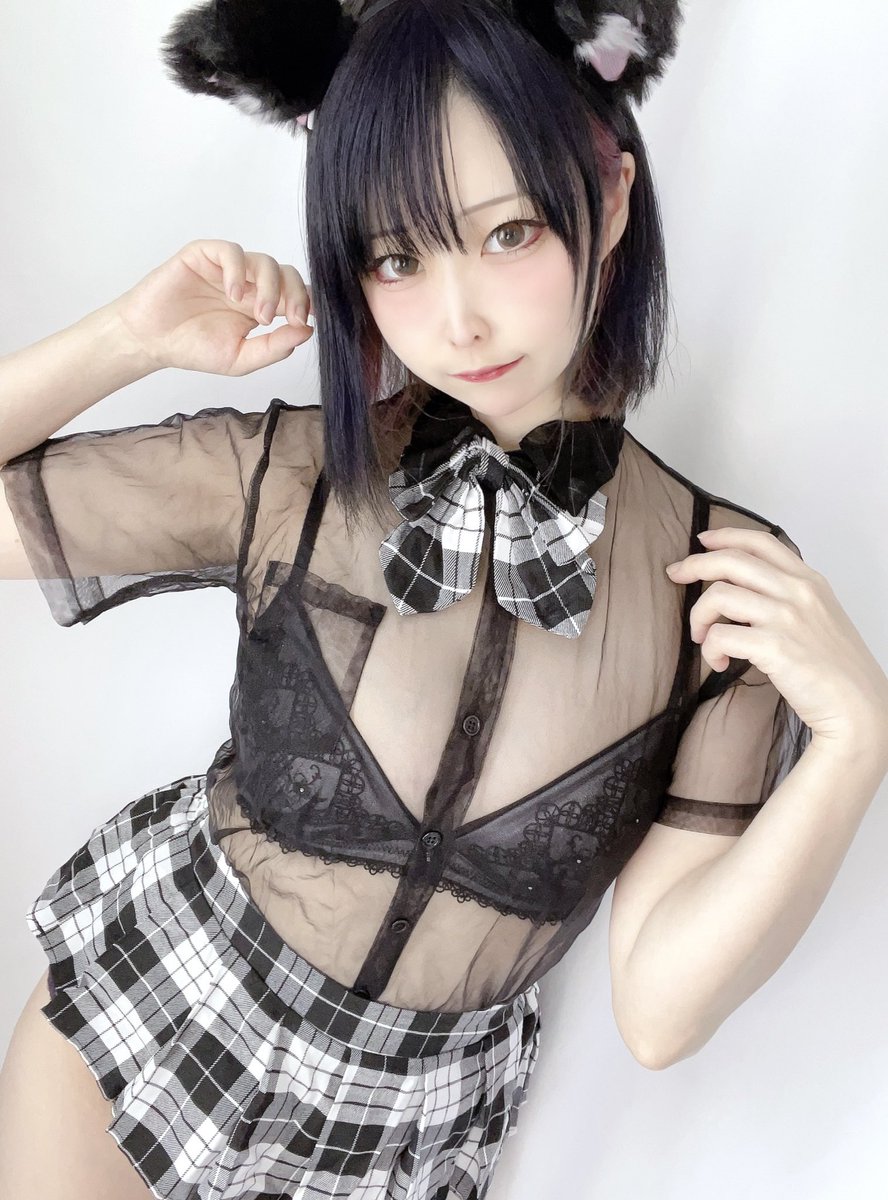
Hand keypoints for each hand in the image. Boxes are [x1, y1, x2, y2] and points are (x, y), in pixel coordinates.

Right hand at [111, 239, 313, 375]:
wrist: (151, 340)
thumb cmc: (192, 348)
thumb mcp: (240, 359)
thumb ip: (273, 348)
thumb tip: (307, 332)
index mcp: (260, 307)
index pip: (295, 295)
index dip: (308, 303)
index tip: (309, 321)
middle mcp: (249, 285)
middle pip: (287, 274)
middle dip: (296, 295)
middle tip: (292, 318)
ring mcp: (228, 269)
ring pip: (264, 262)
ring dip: (270, 288)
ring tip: (258, 315)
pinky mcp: (204, 255)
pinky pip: (231, 251)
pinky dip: (238, 270)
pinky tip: (234, 294)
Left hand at [664, 526, 887, 746]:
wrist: (857, 706)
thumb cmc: (835, 668)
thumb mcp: (821, 615)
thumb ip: (789, 596)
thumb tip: (744, 588)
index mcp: (809, 581)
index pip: (761, 542)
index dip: (725, 536)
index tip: (701, 541)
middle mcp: (797, 592)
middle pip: (731, 561)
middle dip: (694, 565)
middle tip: (675, 576)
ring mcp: (785, 617)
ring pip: (717, 595)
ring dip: (698, 616)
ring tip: (702, 637)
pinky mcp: (773, 646)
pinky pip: (719, 636)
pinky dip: (709, 649)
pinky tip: (719, 663)